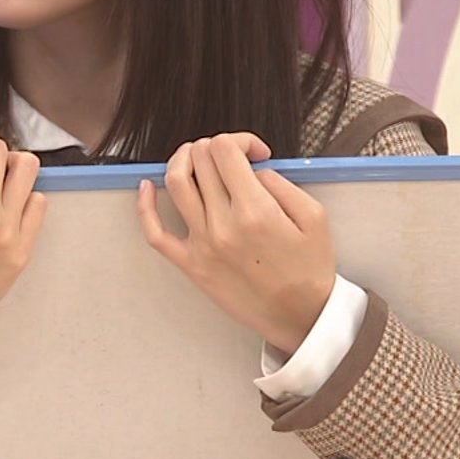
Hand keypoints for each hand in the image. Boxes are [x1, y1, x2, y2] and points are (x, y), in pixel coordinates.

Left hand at [136, 133, 335, 353]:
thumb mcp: (314, 217)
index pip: (225, 150)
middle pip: (200, 160)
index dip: (240, 140)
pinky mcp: (191, 265)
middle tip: (233, 159)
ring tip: (198, 159)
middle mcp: (223, 225)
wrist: (301, 317)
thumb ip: (281, 183)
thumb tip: (251, 169)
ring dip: (183, 159)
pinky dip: (145, 205)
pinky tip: (147, 186)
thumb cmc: (310, 269)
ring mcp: (202, 245)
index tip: (255, 153)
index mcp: (255, 210)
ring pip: (175, 183)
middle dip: (216, 148)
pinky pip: (155, 233)